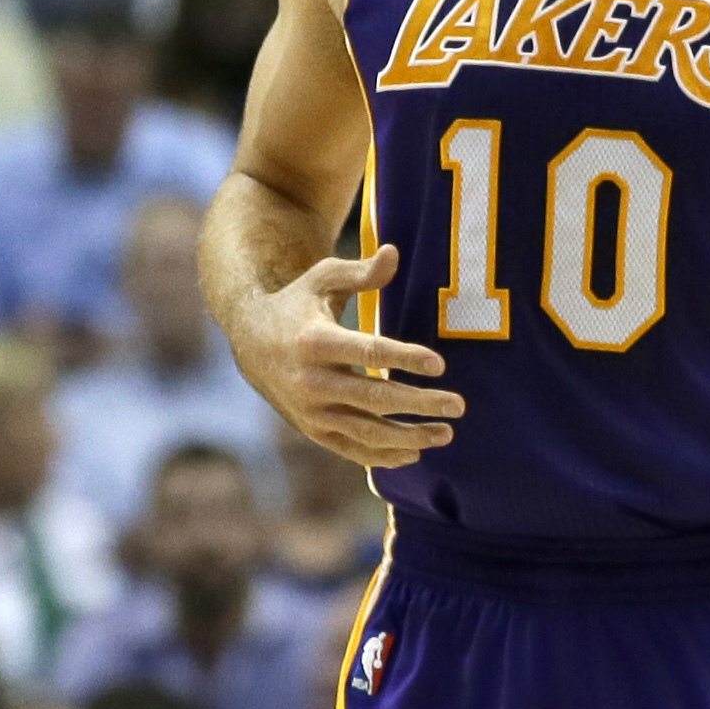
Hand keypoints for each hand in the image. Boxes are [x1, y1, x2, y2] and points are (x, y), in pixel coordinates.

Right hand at [234, 245, 463, 468]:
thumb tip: (394, 253)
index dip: (406, 358)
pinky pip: (351, 450)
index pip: (368, 352)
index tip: (440, 365)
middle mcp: (311, 381)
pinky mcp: (312, 431)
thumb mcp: (322, 278)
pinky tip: (415, 452)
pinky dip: (383, 456)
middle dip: (420, 404)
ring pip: (366, 432)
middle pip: (374, 398)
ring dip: (409, 436)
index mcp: (315, 340)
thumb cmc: (297, 305)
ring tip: (446, 433)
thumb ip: (360, 271)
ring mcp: (310, 412)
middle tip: (458, 405)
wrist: (250, 343)